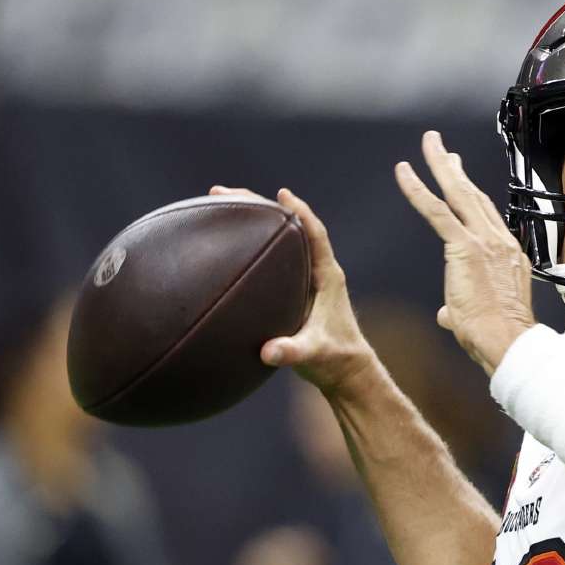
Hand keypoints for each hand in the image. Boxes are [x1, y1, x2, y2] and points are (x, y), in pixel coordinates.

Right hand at [209, 186, 375, 395]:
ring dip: (253, 220)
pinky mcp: (295, 289)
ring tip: (218, 205)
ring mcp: (306, 279)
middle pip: (290, 227)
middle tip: (225, 192)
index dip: (300, 212)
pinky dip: (251, 245)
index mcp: (328, 276)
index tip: (282, 194)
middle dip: (260, 207)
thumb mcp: (313, 355)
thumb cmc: (335, 360)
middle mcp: (318, 271)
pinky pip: (273, 257)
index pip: (315, 234)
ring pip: (280, 240)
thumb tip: (268, 352)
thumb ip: (292, 352)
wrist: (345, 372)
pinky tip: (226, 243)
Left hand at [395, 131, 535, 375]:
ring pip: (458, 193)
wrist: (508, 341)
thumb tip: (447, 314)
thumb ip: (460, 309)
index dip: (471, 194)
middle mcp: (499, 242)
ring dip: (441, 165)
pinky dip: (418, 189)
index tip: (460, 176)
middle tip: (441, 147)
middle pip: (474, 195)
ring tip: (429, 143)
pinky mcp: (465, 247)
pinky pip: (437, 211)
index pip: (486, 216)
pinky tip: (404, 172)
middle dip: (455, 169)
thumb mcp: (478, 317)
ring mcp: (484, 241)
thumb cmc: (497, 337)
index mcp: (507, 256)